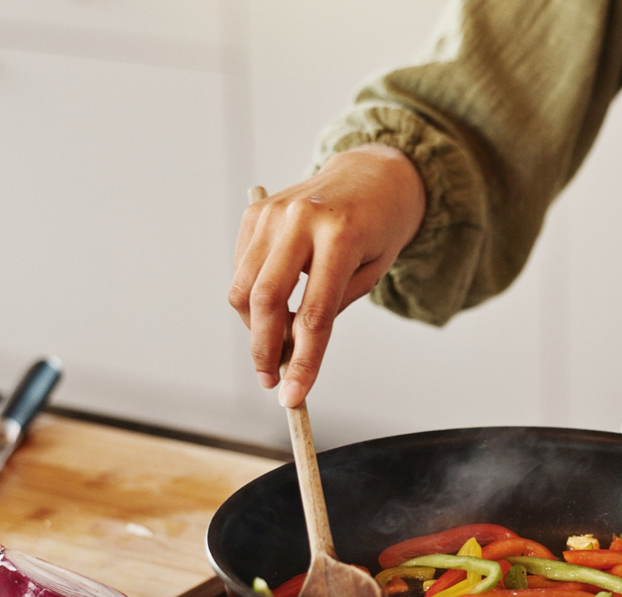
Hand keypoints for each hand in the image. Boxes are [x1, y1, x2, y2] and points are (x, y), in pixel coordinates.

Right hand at [228, 144, 425, 407]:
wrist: (373, 175)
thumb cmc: (379, 230)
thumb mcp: (371, 272)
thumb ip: (330, 308)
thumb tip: (290, 352)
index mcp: (341, 235)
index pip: (315, 314)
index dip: (303, 361)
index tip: (294, 395)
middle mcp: (301, 219)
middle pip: (266, 300)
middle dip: (264, 350)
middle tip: (271, 380)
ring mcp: (273, 213)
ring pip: (244, 288)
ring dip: (254, 327)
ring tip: (276, 344)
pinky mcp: (256, 213)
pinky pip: (242, 269)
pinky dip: (252, 298)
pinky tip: (274, 306)